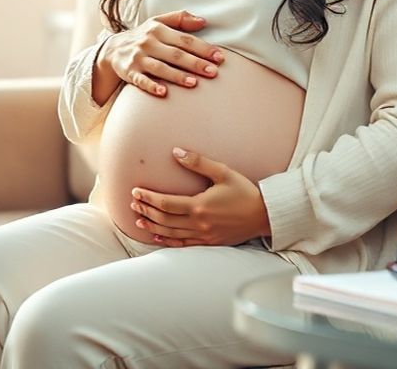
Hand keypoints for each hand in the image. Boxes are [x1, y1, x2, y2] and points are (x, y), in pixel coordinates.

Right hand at [102, 11, 224, 98]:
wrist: (112, 49)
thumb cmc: (144, 36)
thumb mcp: (158, 22)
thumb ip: (180, 19)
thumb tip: (204, 21)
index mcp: (158, 29)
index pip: (185, 39)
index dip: (203, 48)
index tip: (219, 57)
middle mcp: (148, 42)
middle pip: (175, 54)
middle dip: (195, 63)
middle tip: (213, 72)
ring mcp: (138, 58)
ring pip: (160, 67)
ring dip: (177, 76)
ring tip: (194, 83)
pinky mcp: (129, 72)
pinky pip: (141, 80)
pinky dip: (151, 86)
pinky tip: (163, 92)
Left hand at [129, 148, 271, 246]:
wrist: (264, 215)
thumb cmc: (244, 191)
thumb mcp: (223, 172)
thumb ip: (197, 162)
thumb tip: (175, 152)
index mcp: (200, 206)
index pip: (166, 204)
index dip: (148, 198)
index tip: (136, 191)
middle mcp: (199, 223)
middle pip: (164, 219)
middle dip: (146, 211)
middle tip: (133, 203)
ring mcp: (203, 236)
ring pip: (171, 233)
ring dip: (152, 227)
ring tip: (137, 220)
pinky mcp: (209, 243)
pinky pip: (183, 244)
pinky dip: (168, 241)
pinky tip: (158, 237)